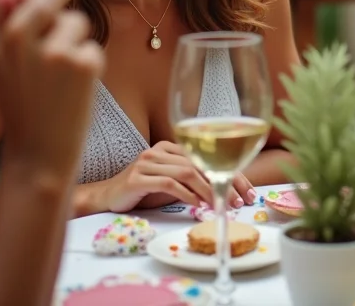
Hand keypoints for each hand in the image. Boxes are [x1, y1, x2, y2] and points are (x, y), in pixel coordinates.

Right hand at [0, 0, 103, 184]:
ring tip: (60, 76)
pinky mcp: (85, 63)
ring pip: (78, 21)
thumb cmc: (20, 109)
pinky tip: (75, 89)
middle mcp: (24, 39)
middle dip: (61, 11)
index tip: (41, 20)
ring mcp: (57, 50)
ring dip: (75, 41)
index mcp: (0, 38)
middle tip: (57, 45)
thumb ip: (1, 24)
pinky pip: (93, 46)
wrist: (38, 156)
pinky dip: (90, 64)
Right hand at [98, 141, 257, 213]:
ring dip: (208, 190)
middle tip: (240, 201)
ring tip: (221, 205)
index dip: (231, 172)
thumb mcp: (171, 182)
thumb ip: (192, 180)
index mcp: (170, 147)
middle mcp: (159, 151)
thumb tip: (226, 191)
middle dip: (225, 182)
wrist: (107, 197)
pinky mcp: (138, 178)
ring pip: (187, 172)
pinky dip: (186, 194)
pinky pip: (168, 183)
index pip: (208, 156)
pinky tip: (197, 205)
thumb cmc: (143, 191)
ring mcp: (147, 162)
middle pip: (201, 162)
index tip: (247, 191)